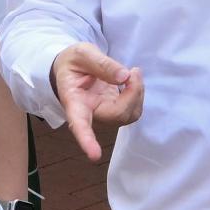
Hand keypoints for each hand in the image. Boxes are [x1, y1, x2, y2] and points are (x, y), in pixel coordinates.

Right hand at [49, 45, 144, 161]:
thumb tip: (124, 77)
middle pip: (116, 115)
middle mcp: (89, 114)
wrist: (71, 68)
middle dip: (132, 94)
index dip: (87, 140)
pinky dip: (138, 94)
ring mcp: (103, 114)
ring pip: (128, 115)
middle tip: (133, 71)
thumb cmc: (73, 62)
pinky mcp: (114, 111)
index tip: (94, 156)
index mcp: (74, 102)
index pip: (79, 125)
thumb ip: (101, 64)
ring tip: (132, 73)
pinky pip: (132, 111)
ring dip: (138, 94)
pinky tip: (131, 81)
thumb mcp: (82, 53)